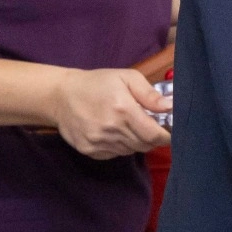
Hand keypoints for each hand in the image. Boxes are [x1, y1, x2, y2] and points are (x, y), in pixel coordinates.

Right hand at [51, 67, 169, 159]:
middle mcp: (111, 129)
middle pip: (144, 145)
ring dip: (136, 141)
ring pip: (130, 150)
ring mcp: (98, 142)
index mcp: (123, 109)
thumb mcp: (126, 77)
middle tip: (150, 126)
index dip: (166, 136)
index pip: (153, 135)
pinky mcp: (89, 150)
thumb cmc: (97, 83)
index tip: (169, 132)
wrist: (61, 95)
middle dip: (152, 138)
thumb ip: (149, 94)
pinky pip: (115, 154)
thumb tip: (170, 107)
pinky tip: (115, 132)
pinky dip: (121, 146)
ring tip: (130, 126)